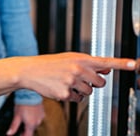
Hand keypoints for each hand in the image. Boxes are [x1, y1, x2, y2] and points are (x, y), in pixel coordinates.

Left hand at [7, 103, 44, 135]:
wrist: (30, 92)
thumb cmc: (23, 103)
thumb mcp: (16, 115)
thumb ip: (13, 126)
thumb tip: (9, 133)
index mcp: (31, 125)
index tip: (19, 134)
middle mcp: (37, 123)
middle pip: (31, 130)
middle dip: (26, 128)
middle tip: (20, 123)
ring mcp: (41, 117)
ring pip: (35, 124)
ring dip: (30, 123)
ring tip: (25, 116)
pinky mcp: (43, 112)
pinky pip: (38, 118)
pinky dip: (34, 117)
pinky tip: (29, 112)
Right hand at [18, 52, 136, 102]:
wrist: (29, 70)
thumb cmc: (49, 64)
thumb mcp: (68, 58)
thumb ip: (87, 63)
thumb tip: (105, 67)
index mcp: (79, 58)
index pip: (105, 61)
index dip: (122, 63)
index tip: (134, 64)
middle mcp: (77, 69)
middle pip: (100, 83)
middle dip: (92, 83)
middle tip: (79, 78)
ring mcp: (72, 82)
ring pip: (89, 93)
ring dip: (81, 90)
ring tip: (66, 82)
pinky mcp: (66, 94)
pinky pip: (78, 100)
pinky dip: (71, 96)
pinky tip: (61, 88)